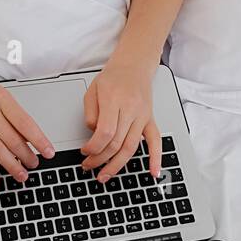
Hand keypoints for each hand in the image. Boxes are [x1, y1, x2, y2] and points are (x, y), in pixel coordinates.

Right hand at [0, 67, 55, 187]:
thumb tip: (29, 138)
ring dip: (11, 165)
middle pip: (12, 139)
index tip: (49, 152)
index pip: (25, 122)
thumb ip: (12, 113)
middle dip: (26, 155)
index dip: (39, 139)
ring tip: (21, 174)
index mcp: (1, 99)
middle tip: (34, 165)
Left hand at [81, 58, 161, 182]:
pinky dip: (156, 158)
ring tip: (104, 175)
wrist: (134, 65)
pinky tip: (153, 173)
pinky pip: (156, 141)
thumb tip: (94, 135)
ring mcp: (142, 116)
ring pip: (131, 147)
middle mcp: (130, 109)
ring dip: (116, 165)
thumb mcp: (92, 90)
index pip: (105, 132)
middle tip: (88, 166)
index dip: (93, 147)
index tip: (84, 152)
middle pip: (116, 143)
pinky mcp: (150, 120)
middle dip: (100, 159)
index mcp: (113, 100)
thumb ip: (90, 114)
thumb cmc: (112, 77)